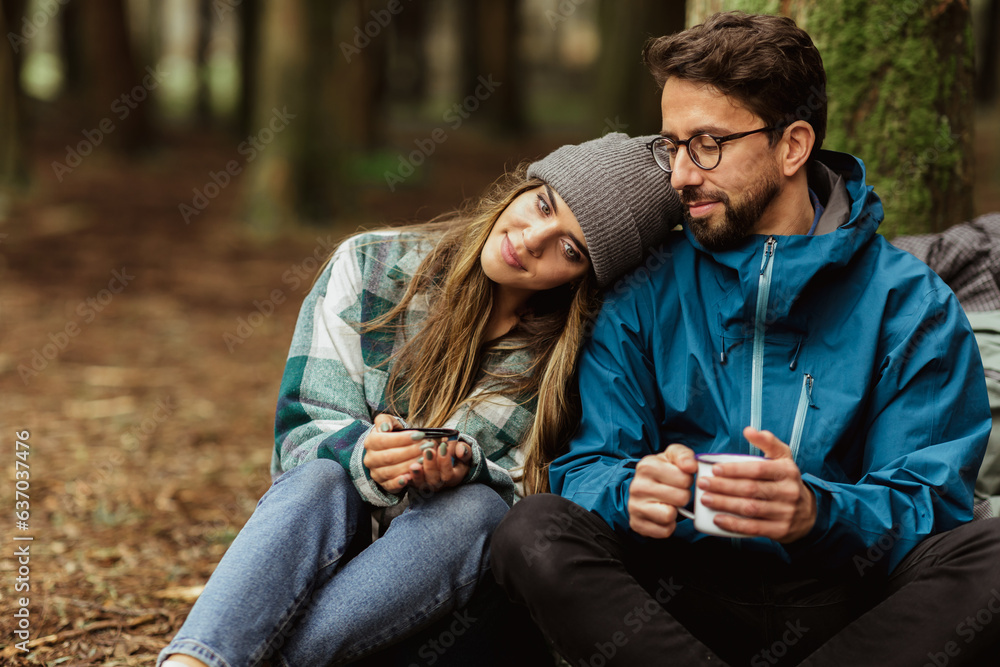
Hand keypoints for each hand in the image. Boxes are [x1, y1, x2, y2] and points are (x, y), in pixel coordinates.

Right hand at [363, 414, 426, 493]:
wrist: (389, 450)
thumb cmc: (391, 435)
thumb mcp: (388, 422)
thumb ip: (385, 421)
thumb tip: (385, 428)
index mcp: (370, 442)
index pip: (384, 440)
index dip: (403, 438)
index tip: (420, 435)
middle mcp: (370, 459)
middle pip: (390, 457)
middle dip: (410, 451)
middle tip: (427, 447)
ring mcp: (376, 473)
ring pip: (391, 471)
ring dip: (409, 465)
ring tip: (424, 459)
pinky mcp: (383, 484)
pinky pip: (390, 485)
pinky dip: (400, 482)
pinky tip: (411, 477)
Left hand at [408, 438, 472, 493]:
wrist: (447, 459)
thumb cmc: (455, 454)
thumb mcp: (464, 452)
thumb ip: (464, 450)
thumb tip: (461, 451)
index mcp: (453, 477)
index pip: (449, 475)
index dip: (445, 463)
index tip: (443, 447)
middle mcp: (440, 484)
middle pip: (434, 481)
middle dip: (430, 466)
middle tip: (428, 451)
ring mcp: (426, 485)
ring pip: (421, 483)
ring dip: (417, 474)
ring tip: (414, 464)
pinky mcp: (415, 482)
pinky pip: (410, 482)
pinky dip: (406, 476)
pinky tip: (404, 467)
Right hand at [627, 444, 697, 537]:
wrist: (640, 489)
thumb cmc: (662, 472)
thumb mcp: (672, 456)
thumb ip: (685, 455)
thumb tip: (691, 466)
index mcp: (647, 466)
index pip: (684, 479)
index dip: (687, 480)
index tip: (679, 479)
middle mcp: (637, 486)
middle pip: (681, 498)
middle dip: (683, 496)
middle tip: (675, 492)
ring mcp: (635, 506)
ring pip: (670, 515)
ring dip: (675, 511)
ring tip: (669, 503)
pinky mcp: (637, 524)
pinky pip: (665, 531)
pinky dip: (668, 525)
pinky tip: (663, 514)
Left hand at [698, 426, 815, 542]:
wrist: (808, 513)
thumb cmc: (786, 480)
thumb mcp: (783, 457)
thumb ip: (767, 442)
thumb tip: (748, 430)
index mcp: (787, 471)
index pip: (758, 469)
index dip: (735, 469)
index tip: (714, 469)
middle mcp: (789, 492)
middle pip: (751, 489)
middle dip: (723, 486)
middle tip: (703, 483)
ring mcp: (786, 513)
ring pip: (750, 509)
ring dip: (724, 504)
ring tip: (705, 499)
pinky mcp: (780, 530)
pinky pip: (753, 528)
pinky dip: (733, 524)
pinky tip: (717, 519)